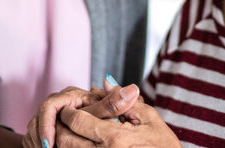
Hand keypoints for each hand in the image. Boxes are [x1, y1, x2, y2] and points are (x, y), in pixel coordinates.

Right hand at [23, 81, 138, 147]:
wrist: (93, 129)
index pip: (49, 106)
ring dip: (38, 143)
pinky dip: (38, 146)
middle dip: (41, 137)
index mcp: (70, 95)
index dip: (47, 126)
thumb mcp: (106, 113)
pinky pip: (33, 138)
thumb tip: (132, 89)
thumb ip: (114, 104)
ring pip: (34, 130)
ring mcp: (46, 114)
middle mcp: (56, 102)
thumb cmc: (101, 119)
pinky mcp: (41, 127)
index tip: (50, 144)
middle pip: (39, 119)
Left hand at [56, 99, 180, 147]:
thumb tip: (105, 82)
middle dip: (61, 128)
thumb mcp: (148, 118)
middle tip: (66, 120)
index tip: (71, 108)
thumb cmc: (163, 144)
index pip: (77, 121)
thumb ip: (123, 100)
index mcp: (115, 138)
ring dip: (65, 141)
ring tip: (72, 132)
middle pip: (65, 140)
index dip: (69, 112)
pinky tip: (82, 143)